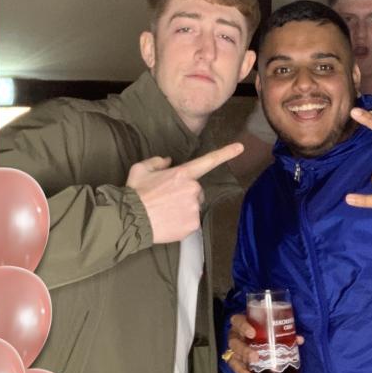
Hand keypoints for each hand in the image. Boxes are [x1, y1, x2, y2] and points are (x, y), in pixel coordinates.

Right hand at [127, 143, 243, 243]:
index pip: (208, 161)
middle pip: (196, 191)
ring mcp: (194, 208)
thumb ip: (157, 161)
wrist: (130, 219)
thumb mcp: (141, 169)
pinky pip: (191, 222)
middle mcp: (192, 189)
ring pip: (194, 207)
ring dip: (184, 208)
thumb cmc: (136, 193)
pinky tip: (168, 221)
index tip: (240, 147)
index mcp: (182, 173)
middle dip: (185, 194)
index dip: (225, 153)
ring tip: (165, 211)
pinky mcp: (193, 225)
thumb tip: (168, 161)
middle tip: (167, 200)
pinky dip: (182, 222)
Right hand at [223, 312, 303, 372]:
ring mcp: (234, 351)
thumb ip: (283, 332)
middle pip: (234, 343)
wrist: (251, 335)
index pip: (238, 321)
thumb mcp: (269, 328)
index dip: (243, 327)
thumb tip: (299, 339)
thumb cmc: (261, 329)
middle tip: (255, 358)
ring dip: (243, 371)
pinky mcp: (236, 363)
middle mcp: (235, 337)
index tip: (252, 333)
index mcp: (241, 324)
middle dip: (245, 351)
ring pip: (234, 360)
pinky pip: (238, 372)